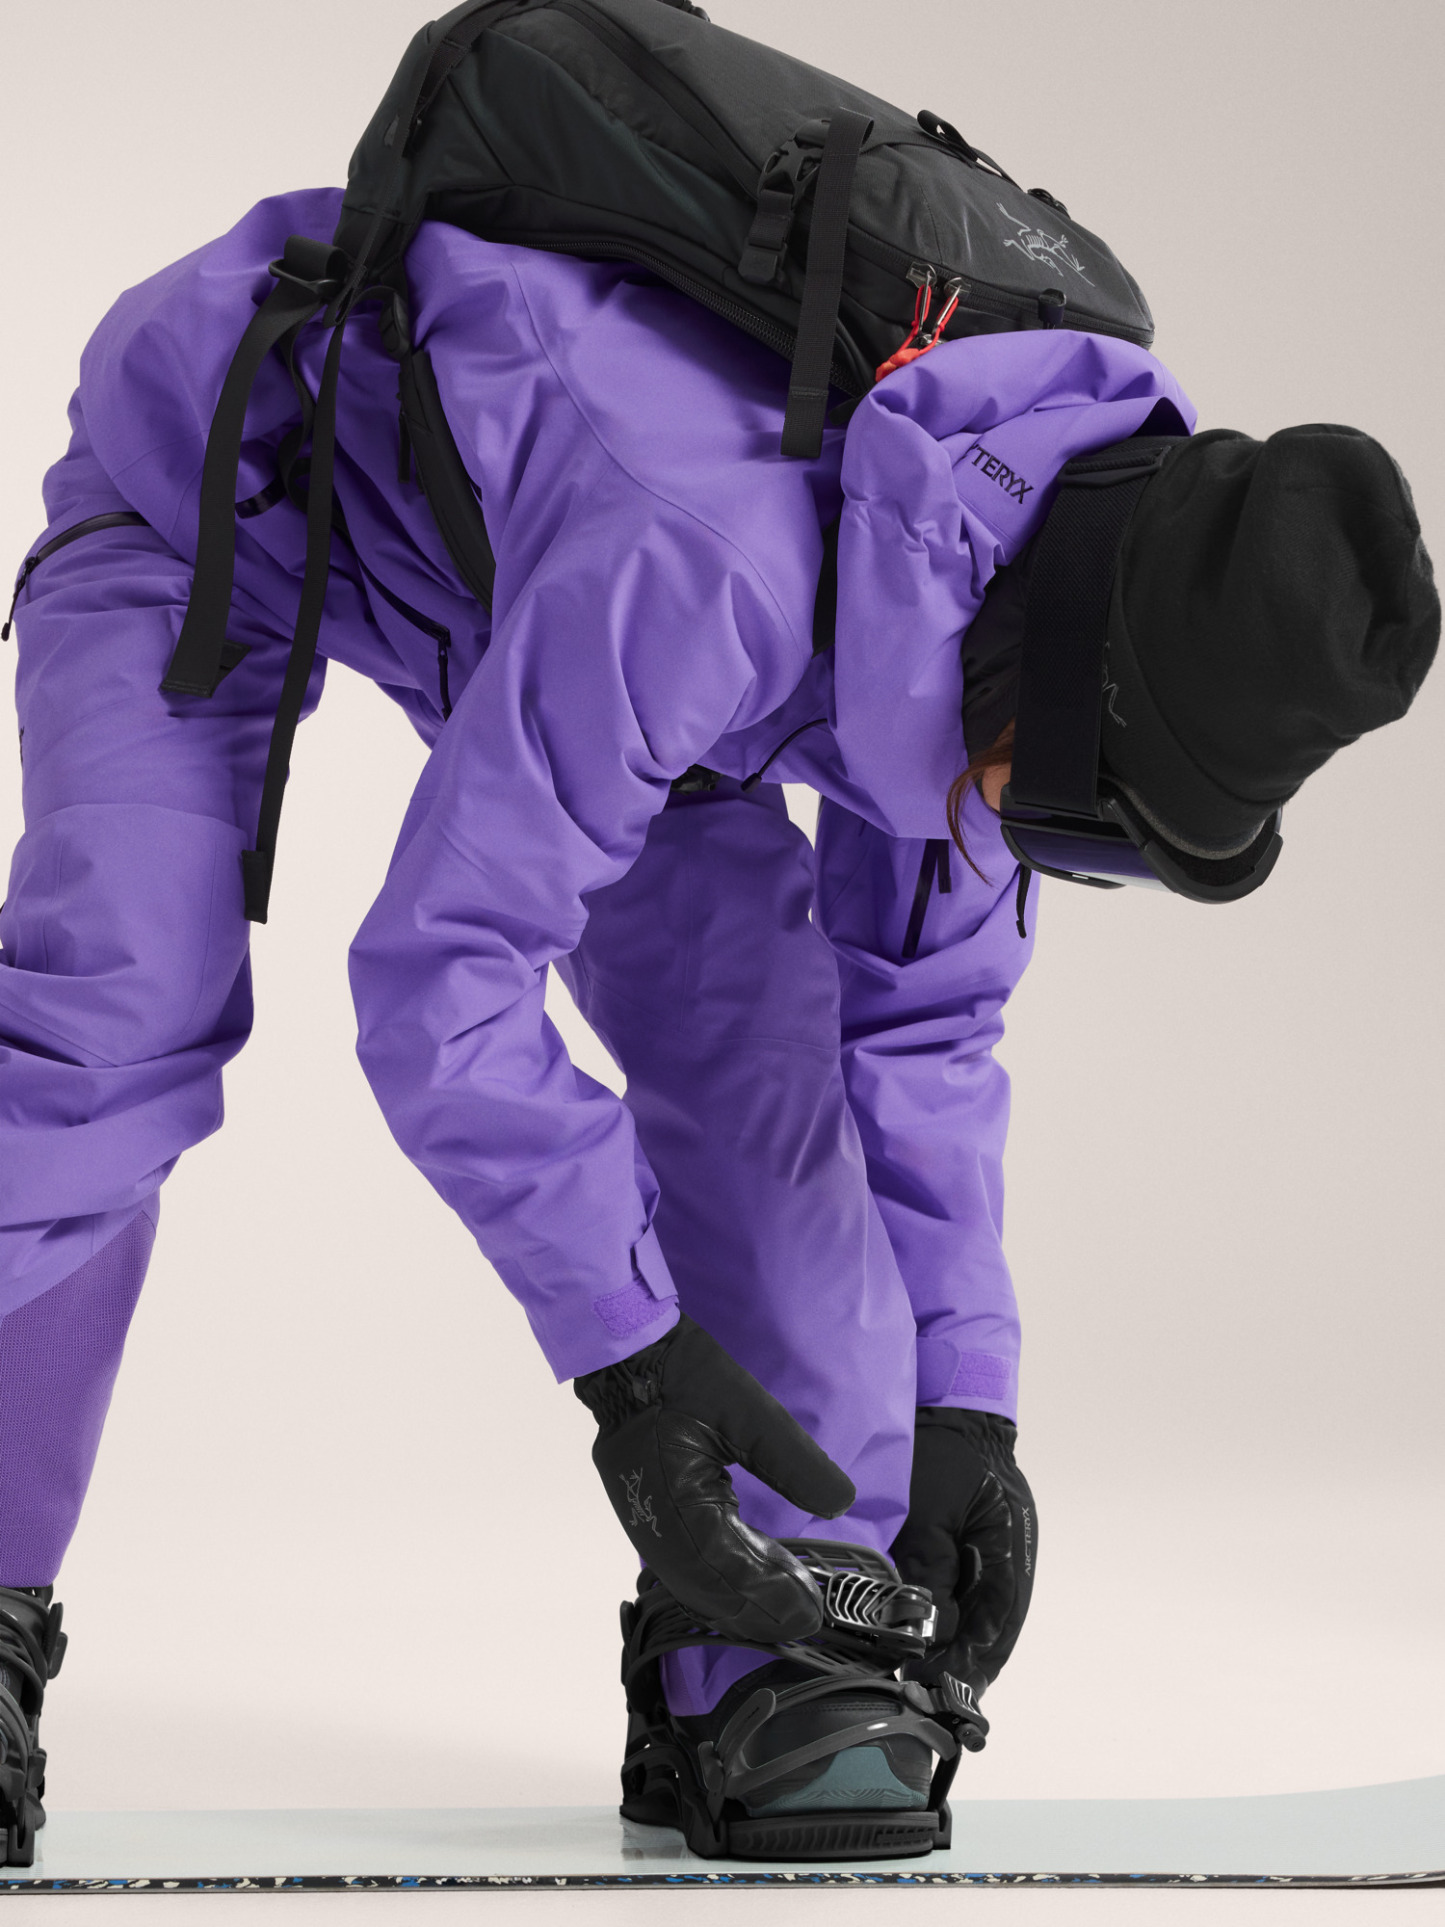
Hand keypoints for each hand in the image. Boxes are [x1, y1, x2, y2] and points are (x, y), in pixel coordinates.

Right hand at [574, 1315, 855, 1642]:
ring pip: (694, 1581)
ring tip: (789, 1601)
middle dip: (758, 1608)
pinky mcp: (649, 1512)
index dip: (769, 1594)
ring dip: (741, 1598)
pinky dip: (720, 1577)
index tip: (809, 1609)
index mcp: (676, 1500)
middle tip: (807, 1616)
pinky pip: (685, 1561)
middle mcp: (654, 1524)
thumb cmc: (686, 1376)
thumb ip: (793, 1460)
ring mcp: (646, 1521)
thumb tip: (840, 1502)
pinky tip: (753, 1570)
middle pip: (707, 1588)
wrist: (629, 1358)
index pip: (726, 1567)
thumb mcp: (748, 1411)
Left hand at [891, 1408, 1036, 1693]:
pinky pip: (962, 1600)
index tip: (944, 1686)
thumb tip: (929, 1621)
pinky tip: (919, 1644)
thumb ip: (932, 1561)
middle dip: (964, 1665)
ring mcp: (991, 1557)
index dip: (974, 1659)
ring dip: (953, 1650)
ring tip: (920, 1680)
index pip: (999, 1619)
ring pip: (978, 1619)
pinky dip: (945, 1626)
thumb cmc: (943, 1452)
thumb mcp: (931, 1504)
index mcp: (1010, 1548)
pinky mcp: (970, 1552)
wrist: (949, 1410)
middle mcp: (1007, 1560)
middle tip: (927, 1694)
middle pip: (993, 1629)